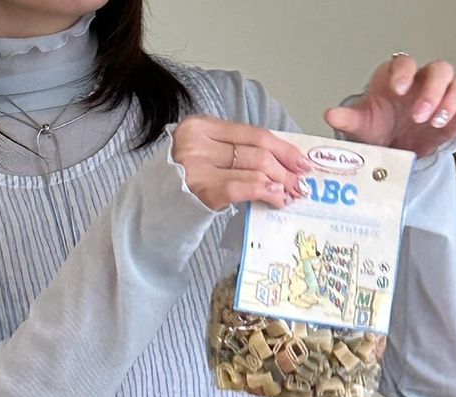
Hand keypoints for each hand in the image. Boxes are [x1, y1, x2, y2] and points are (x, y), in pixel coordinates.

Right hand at [172, 117, 311, 211]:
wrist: (154, 210)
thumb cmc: (183, 183)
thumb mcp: (205, 155)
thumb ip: (235, 151)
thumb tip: (280, 159)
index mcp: (199, 126)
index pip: (251, 133)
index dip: (282, 146)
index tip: (301, 159)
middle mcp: (197, 143)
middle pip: (256, 151)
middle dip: (285, 167)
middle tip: (301, 180)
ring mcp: (197, 167)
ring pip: (254, 168)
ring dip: (279, 182)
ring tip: (291, 193)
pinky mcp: (202, 190)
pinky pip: (242, 187)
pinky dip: (263, 191)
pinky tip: (275, 198)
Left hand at [324, 55, 455, 157]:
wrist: (390, 147)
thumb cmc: (377, 127)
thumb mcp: (361, 124)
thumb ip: (348, 118)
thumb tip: (331, 114)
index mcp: (398, 77)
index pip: (405, 63)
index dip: (403, 73)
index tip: (397, 90)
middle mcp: (422, 83)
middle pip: (437, 71)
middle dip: (431, 91)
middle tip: (419, 114)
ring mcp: (440, 98)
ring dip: (450, 101)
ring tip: (436, 121)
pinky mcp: (453, 116)